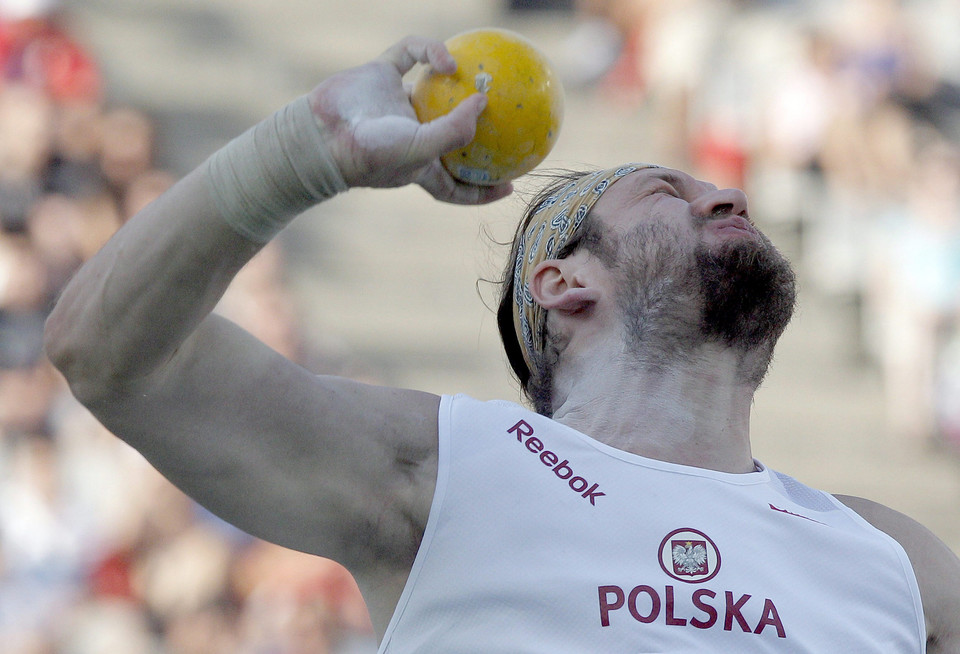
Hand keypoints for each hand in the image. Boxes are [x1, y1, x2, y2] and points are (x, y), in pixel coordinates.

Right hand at [308, 36, 512, 204]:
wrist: (321, 131)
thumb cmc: (371, 153)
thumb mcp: (421, 151)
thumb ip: (455, 131)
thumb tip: (483, 103)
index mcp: (420, 167)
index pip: (456, 188)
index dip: (481, 191)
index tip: (508, 185)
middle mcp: (410, 135)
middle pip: (449, 135)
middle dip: (475, 131)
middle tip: (507, 121)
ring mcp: (394, 103)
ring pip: (433, 89)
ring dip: (456, 81)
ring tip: (483, 76)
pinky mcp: (379, 74)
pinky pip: (411, 54)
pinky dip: (429, 51)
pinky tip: (447, 58)